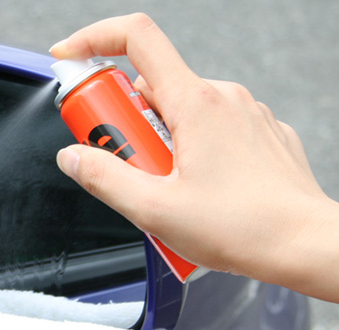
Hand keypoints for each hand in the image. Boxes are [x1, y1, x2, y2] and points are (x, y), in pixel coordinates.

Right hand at [50, 14, 338, 301]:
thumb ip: (103, 178)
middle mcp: (221, 96)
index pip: (135, 38)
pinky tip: (192, 188)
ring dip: (153, 139)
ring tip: (162, 188)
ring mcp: (242, 113)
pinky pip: (205, 125)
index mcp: (194, 103)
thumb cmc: (244, 228)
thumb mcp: (154, 209)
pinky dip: (184, 147)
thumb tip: (73, 157)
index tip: (69, 62)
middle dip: (121, 121)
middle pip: (149, 86)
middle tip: (120, 162)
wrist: (306, 245)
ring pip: (176, 110)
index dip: (93, 41)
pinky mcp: (254, 132)